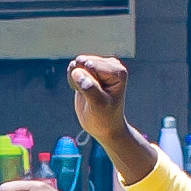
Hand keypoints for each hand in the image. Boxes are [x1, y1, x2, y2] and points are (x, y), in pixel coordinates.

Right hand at [65, 53, 154, 174]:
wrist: (104, 127)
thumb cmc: (104, 118)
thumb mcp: (98, 106)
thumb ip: (89, 88)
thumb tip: (77, 72)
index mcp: (117, 71)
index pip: (90, 66)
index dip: (85, 81)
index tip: (94, 96)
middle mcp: (111, 65)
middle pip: (82, 63)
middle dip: (80, 79)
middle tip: (90, 96)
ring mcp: (101, 67)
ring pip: (76, 64)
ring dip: (75, 80)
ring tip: (86, 94)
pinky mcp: (91, 70)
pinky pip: (73, 68)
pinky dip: (72, 80)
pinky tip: (82, 91)